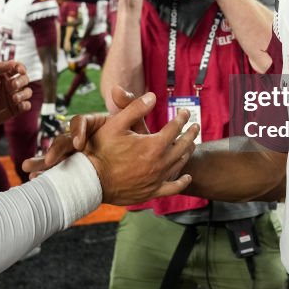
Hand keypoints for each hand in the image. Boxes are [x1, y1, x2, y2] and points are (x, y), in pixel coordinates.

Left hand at [0, 61, 30, 127]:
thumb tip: (13, 63)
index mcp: (4, 74)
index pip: (17, 67)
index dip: (21, 67)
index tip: (20, 70)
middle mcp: (10, 84)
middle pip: (25, 79)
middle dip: (22, 81)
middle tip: (13, 85)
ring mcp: (12, 97)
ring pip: (27, 92)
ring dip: (24, 93)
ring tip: (14, 98)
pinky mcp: (14, 109)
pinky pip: (26, 105)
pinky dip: (26, 104)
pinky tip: (20, 105)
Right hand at [22, 86, 149, 177]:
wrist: (137, 162)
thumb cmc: (136, 141)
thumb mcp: (135, 125)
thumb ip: (129, 106)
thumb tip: (117, 89)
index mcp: (93, 124)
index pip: (80, 122)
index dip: (77, 131)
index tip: (79, 144)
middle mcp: (81, 136)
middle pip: (64, 139)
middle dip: (55, 150)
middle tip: (50, 161)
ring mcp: (75, 152)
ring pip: (56, 154)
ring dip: (42, 161)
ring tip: (30, 170)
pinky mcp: (72, 166)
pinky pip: (57, 169)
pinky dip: (46, 173)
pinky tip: (35, 180)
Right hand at [84, 90, 197, 204]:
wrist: (92, 181)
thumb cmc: (101, 151)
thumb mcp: (116, 124)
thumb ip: (135, 108)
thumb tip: (152, 96)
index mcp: (153, 145)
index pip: (175, 128)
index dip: (182, 118)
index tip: (185, 112)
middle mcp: (160, 163)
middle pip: (183, 145)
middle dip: (191, 133)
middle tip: (195, 126)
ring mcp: (157, 179)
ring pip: (180, 164)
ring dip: (188, 151)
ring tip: (191, 144)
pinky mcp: (152, 192)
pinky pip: (173, 188)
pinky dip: (182, 182)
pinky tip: (186, 178)